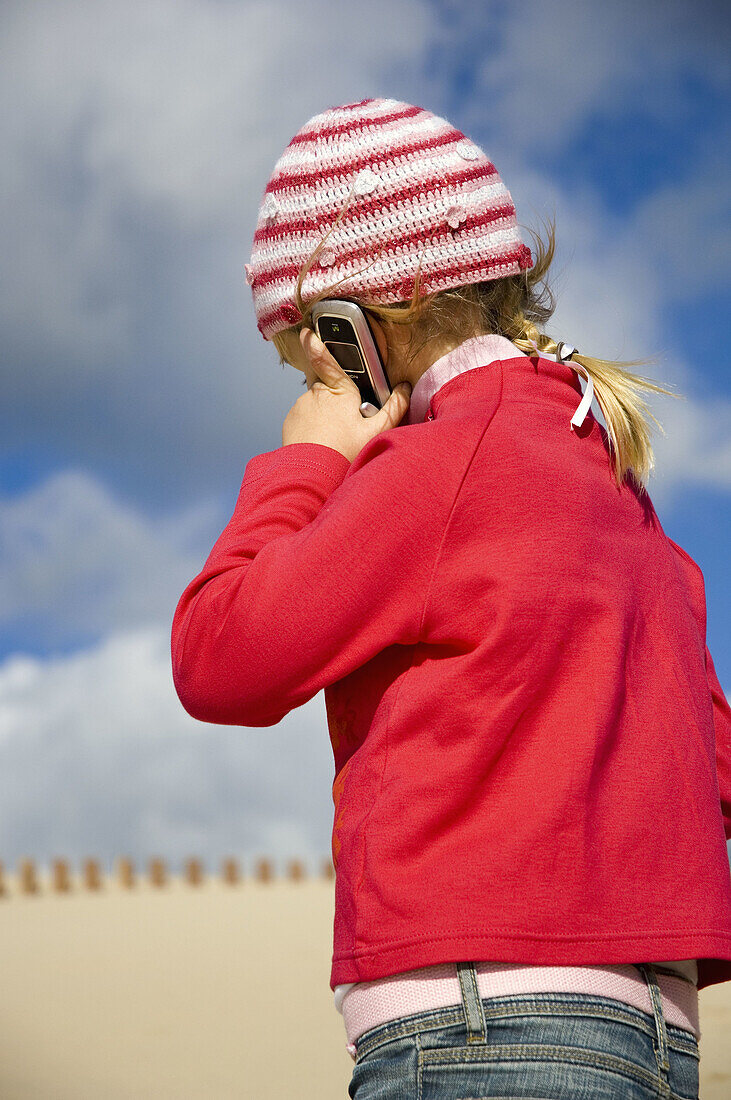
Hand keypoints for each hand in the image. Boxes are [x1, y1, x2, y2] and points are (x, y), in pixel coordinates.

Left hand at [281, 328, 411, 463]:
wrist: (311, 474)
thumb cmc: (345, 452)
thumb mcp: (376, 432)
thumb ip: (393, 408)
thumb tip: (404, 389)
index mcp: (340, 391)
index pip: (328, 362)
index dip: (317, 345)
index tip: (308, 333)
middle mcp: (317, 394)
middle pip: (329, 389)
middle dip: (337, 401)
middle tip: (347, 425)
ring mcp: (302, 406)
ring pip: (316, 404)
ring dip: (324, 415)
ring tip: (335, 439)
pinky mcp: (291, 421)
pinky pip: (304, 418)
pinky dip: (311, 427)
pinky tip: (321, 442)